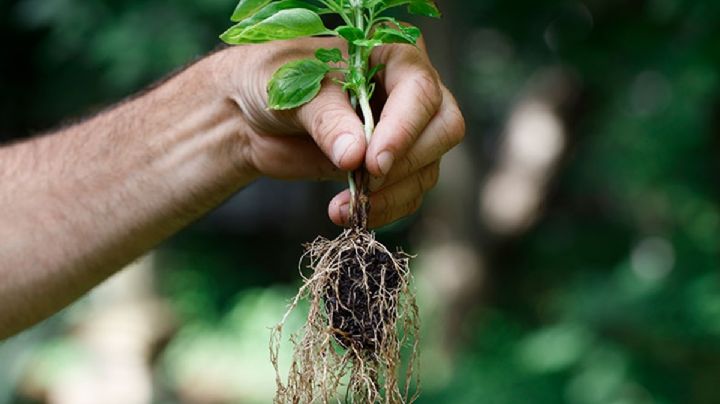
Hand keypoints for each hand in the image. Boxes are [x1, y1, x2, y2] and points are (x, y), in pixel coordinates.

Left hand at [211, 37, 464, 227]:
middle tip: (365, 181)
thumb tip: (355, 156)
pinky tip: (348, 213)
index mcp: (393, 57)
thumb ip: (327, 119)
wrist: (254, 116)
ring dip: (391, 195)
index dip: (404, 129)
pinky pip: (407, 196)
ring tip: (344, 207)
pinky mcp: (393, 169)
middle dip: (406, 163)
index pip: (420, 92)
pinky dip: (383, 211)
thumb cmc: (276, 82)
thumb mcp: (295, 90)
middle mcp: (409, 94)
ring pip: (428, 169)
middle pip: (443, 130)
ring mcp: (406, 134)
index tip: (374, 162)